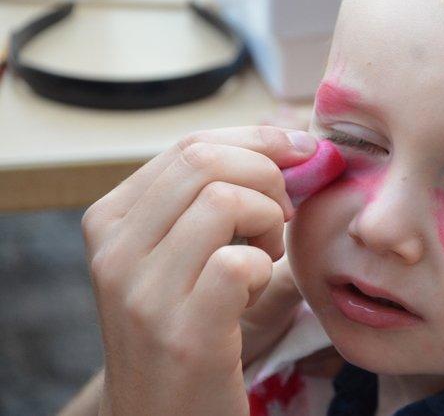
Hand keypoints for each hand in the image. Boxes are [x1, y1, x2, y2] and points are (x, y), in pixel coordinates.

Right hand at [82, 125, 316, 415]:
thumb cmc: (193, 328)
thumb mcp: (190, 255)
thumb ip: (228, 198)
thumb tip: (295, 144)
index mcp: (113, 219)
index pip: (191, 146)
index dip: (258, 140)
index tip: (301, 149)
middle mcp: (115, 248)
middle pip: (206, 161)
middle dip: (268, 176)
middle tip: (282, 216)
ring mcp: (142, 291)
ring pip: (225, 199)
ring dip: (268, 223)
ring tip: (264, 258)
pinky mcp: (181, 331)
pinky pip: (239, 260)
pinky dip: (263, 268)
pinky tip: (253, 290)